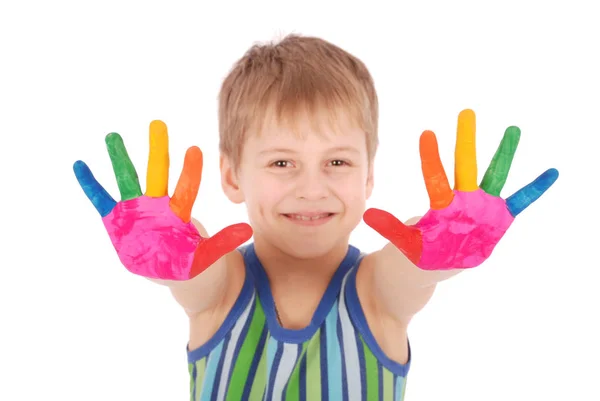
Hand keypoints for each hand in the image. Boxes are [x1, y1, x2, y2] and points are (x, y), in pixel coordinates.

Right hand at [73, 120, 252, 279]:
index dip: (189, 172)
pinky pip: (101, 199)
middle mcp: (156, 205)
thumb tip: (248, 230)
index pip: (185, 189)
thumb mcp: (206, 255)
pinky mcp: (116, 219)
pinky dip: (91, 185)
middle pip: (157, 173)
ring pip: (128, 180)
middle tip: (158, 124)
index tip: (195, 150)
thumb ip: (223, 242)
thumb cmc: (188, 261)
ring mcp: (135, 210)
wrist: (167, 271)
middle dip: (157, 150)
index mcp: (178, 213)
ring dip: (120, 159)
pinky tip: (80, 165)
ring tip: (113, 135)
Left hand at [363, 109, 557, 269]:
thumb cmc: (419, 252)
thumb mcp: (406, 243)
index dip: (432, 158)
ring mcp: (483, 207)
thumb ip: (392, 228)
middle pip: (465, 166)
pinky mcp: (499, 218)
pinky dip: (534, 189)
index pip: (436, 177)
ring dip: (503, 154)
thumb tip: (368, 215)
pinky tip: (551, 172)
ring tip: (512, 129)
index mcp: (442, 205)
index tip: (427, 134)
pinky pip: (520, 201)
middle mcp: (464, 200)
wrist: (437, 267)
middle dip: (466, 141)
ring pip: (494, 175)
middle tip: (467, 112)